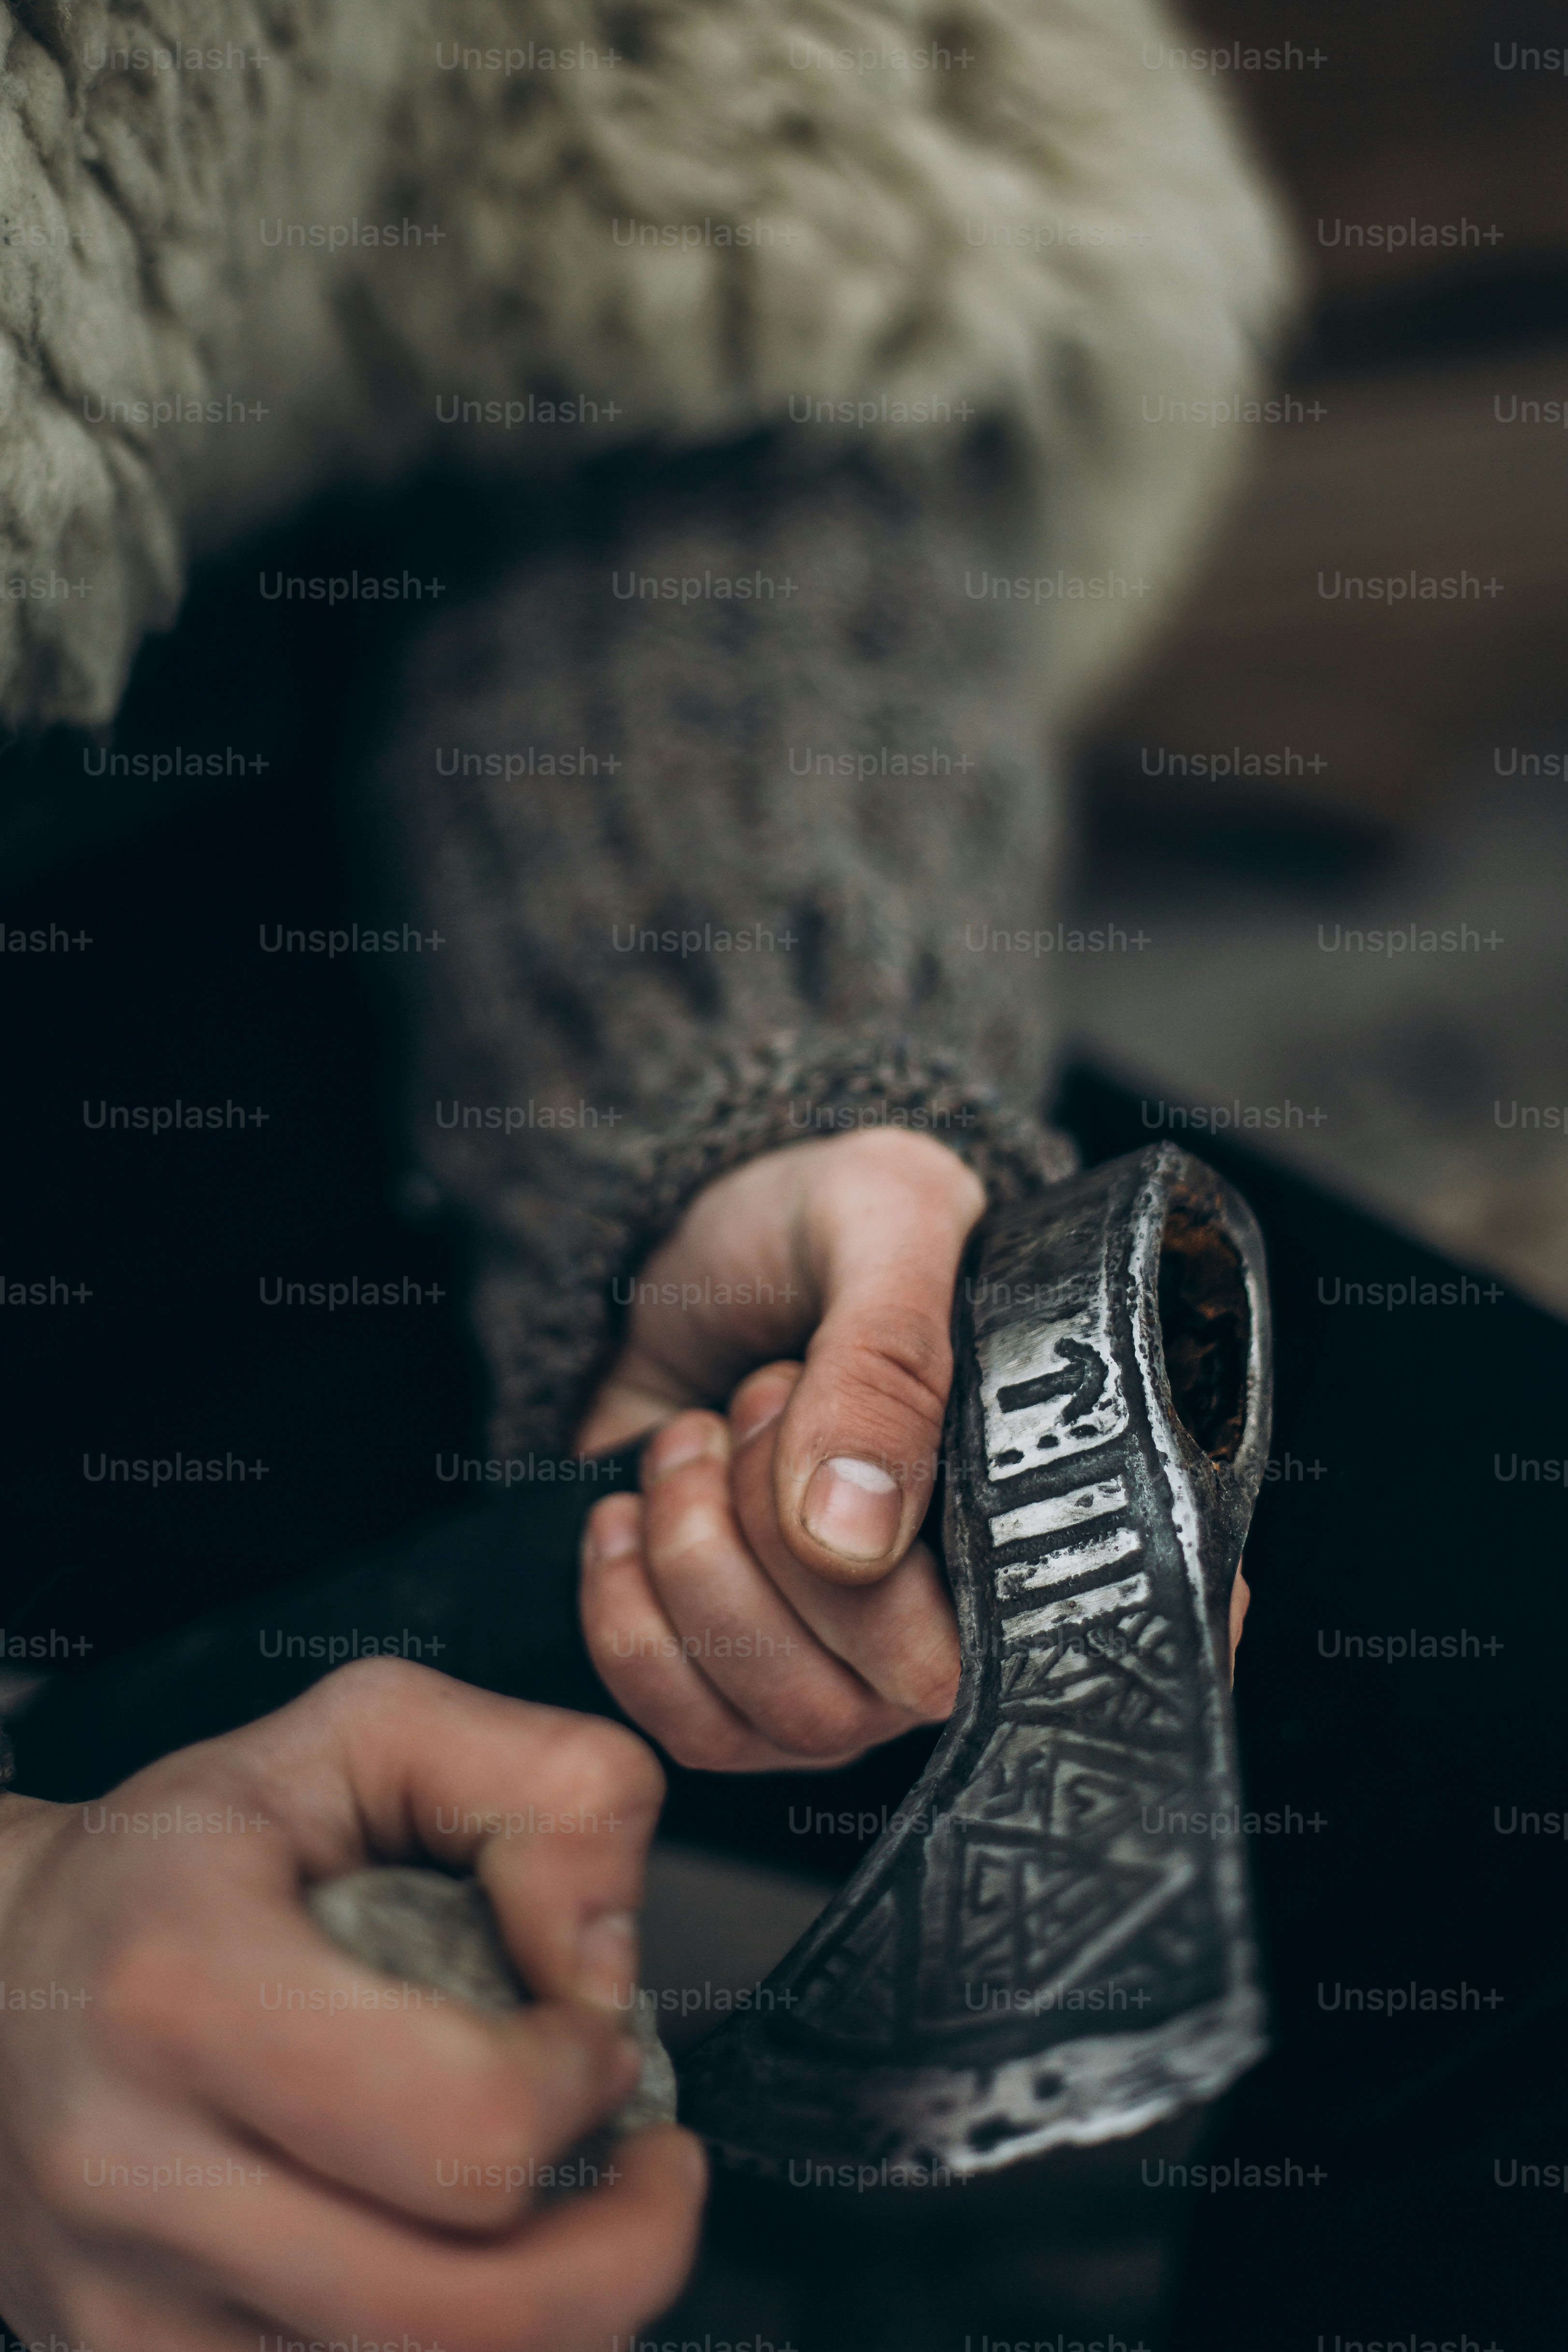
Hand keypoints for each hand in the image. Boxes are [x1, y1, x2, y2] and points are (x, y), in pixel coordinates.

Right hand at [0, 1661, 703, 2351]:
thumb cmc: (182, 1852)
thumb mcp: (369, 1727)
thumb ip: (540, 1783)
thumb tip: (609, 1955)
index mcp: (188, 1990)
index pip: (465, 2123)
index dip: (584, 2082)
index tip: (592, 2031)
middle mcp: (140, 2176)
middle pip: (464, 2316)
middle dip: (626, 2243)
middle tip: (645, 2158)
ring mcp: (128, 2314)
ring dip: (565, 2321)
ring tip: (579, 2219)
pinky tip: (478, 2276)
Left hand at [576, 1128, 1253, 1766]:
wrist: (698, 1241)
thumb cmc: (825, 1221)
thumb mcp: (876, 1220)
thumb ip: (885, 1360)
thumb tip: (855, 1543)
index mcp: (1051, 1505)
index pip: (1041, 1649)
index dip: (940, 1592)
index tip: (845, 1474)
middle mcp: (964, 1620)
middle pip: (877, 1695)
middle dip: (776, 1531)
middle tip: (760, 1392)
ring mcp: (851, 1669)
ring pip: (776, 1722)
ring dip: (695, 1560)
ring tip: (694, 1436)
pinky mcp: (738, 1682)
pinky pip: (687, 1728)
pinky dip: (627, 1614)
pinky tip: (627, 1510)